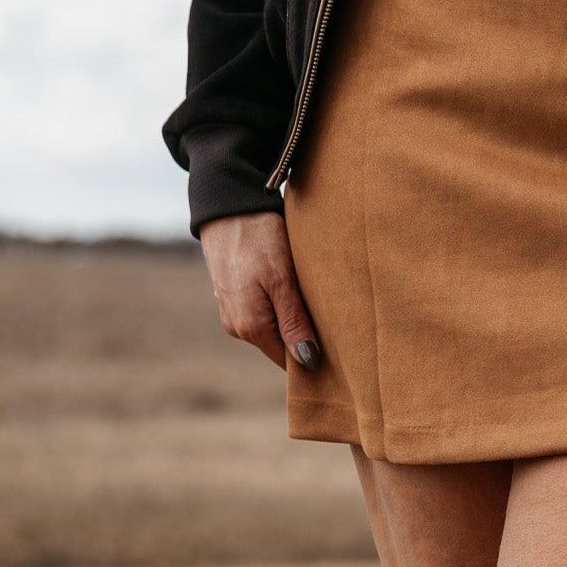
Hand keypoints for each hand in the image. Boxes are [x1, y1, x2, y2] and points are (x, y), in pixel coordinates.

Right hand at [198, 211, 320, 370]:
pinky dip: (280, 306)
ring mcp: (232, 313)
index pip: (290, 361)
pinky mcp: (233, 297)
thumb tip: (309, 362)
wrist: (226, 204)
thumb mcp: (282, 279)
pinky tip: (292, 290)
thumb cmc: (257, 237)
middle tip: (334, 322)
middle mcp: (238, 327)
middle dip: (305, 338)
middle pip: (282, 346)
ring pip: (273, 329)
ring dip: (294, 320)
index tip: (340, 349)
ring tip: (313, 301)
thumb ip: (294, 323)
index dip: (314, 357)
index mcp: (251, 328)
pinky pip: (263, 312)